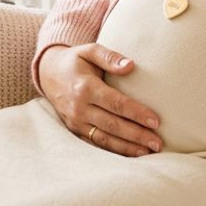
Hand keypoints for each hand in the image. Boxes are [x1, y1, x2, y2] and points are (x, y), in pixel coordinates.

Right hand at [37, 44, 162, 156]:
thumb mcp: (90, 50)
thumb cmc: (75, 61)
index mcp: (85, 87)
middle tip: (158, 142)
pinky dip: (114, 151)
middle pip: (112, 125)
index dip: (136, 113)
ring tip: (148, 152)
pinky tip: (130, 154)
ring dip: (127, 147)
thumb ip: (110, 57)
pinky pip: (95, 144)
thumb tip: (131, 65)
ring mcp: (75, 121)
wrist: (48, 73)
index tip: (155, 121)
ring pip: (104, 139)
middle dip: (136, 135)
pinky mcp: (74, 130)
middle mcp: (79, 107)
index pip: (116, 103)